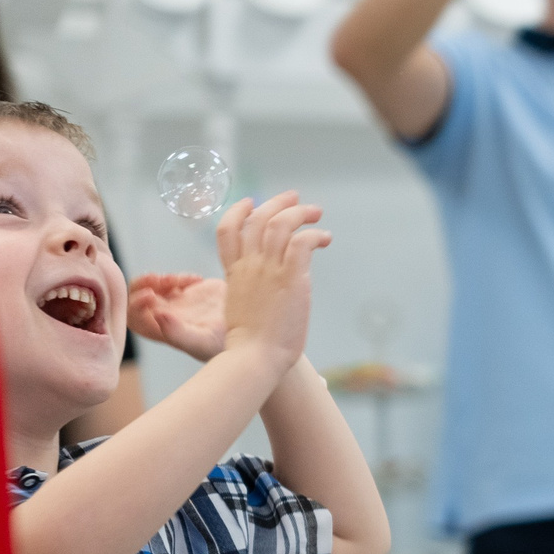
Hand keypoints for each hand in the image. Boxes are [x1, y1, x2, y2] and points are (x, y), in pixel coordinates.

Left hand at [128, 272, 228, 361]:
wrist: (254, 334)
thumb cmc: (228, 345)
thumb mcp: (203, 342)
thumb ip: (178, 334)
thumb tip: (156, 316)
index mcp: (164, 333)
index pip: (134, 319)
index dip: (134, 305)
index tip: (151, 295)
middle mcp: (167, 319)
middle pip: (136, 300)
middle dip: (144, 285)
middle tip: (161, 280)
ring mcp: (178, 305)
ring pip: (152, 287)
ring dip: (160, 279)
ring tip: (179, 280)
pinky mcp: (192, 294)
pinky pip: (174, 281)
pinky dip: (181, 277)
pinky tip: (197, 280)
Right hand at [213, 191, 329, 370]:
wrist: (255, 356)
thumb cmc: (250, 343)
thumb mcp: (241, 308)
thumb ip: (249, 290)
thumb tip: (261, 286)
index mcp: (234, 273)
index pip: (228, 231)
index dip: (238, 211)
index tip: (251, 202)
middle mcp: (249, 266)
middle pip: (257, 219)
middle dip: (277, 203)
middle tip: (295, 197)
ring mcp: (269, 270)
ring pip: (281, 224)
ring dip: (300, 213)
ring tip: (316, 212)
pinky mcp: (291, 278)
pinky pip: (303, 242)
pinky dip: (315, 234)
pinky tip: (325, 238)